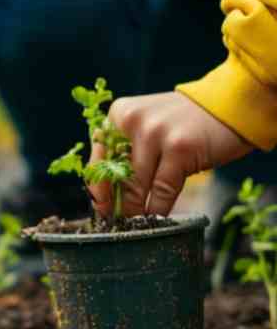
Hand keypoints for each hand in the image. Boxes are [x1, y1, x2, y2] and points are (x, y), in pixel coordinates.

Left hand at [89, 90, 254, 217]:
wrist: (230, 104)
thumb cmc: (185, 121)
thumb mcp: (148, 123)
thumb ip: (126, 147)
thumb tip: (107, 192)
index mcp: (119, 114)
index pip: (98, 159)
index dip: (98, 188)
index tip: (102, 208)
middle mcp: (132, 121)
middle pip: (117, 176)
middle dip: (117, 205)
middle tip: (119, 223)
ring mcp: (156, 133)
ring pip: (136, 186)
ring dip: (136, 212)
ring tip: (136, 225)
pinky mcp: (179, 148)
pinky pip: (162, 191)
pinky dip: (158, 209)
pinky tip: (158, 218)